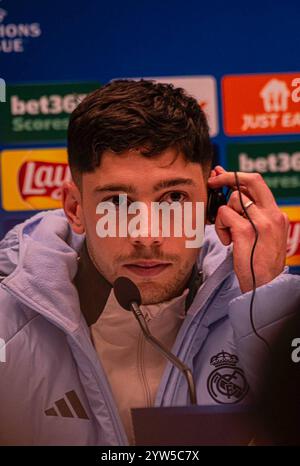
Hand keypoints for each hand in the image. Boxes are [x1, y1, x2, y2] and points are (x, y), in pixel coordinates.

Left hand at [207, 166, 288, 292]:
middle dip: (228, 177)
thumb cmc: (258, 263)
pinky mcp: (246, 231)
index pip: (258, 184)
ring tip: (229, 234)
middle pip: (251, 180)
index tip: (221, 175)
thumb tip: (232, 193)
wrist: (264, 286)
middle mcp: (272, 215)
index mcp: (277, 215)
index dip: (237, 176)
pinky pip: (224, 215)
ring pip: (233, 200)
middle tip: (214, 181)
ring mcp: (261, 222)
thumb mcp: (263, 236)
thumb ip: (251, 215)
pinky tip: (228, 241)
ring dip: (223, 216)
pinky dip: (220, 227)